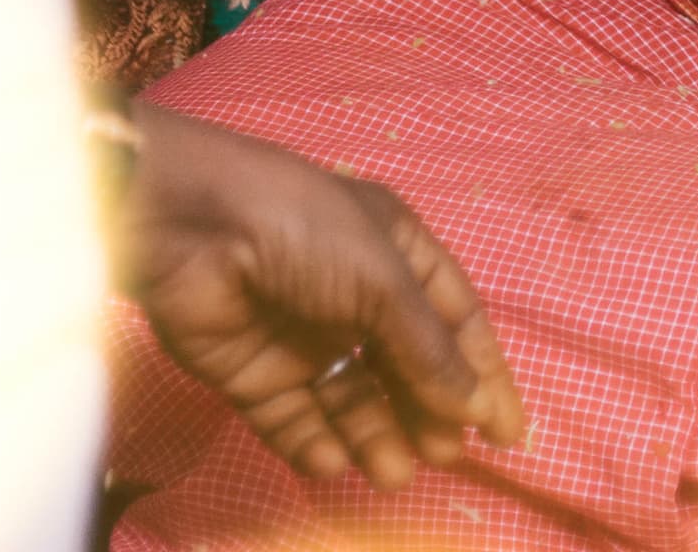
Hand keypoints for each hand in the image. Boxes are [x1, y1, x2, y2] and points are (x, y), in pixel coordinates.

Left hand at [119, 105, 526, 490]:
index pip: (456, 323)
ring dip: (376, 437)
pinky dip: (313, 445)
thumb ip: (428, 348)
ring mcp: (303, 338)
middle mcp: (355, 298)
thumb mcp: (383, 279)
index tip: (507, 434)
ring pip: (351, 401)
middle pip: (406, 369)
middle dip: (428, 413)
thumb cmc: (304, 230)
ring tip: (392, 472)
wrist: (190, 226)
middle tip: (444, 457)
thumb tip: (474, 406)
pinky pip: (292, 420)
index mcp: (397, 255)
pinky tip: (331, 462)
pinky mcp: (253, 373)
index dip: (484, 376)